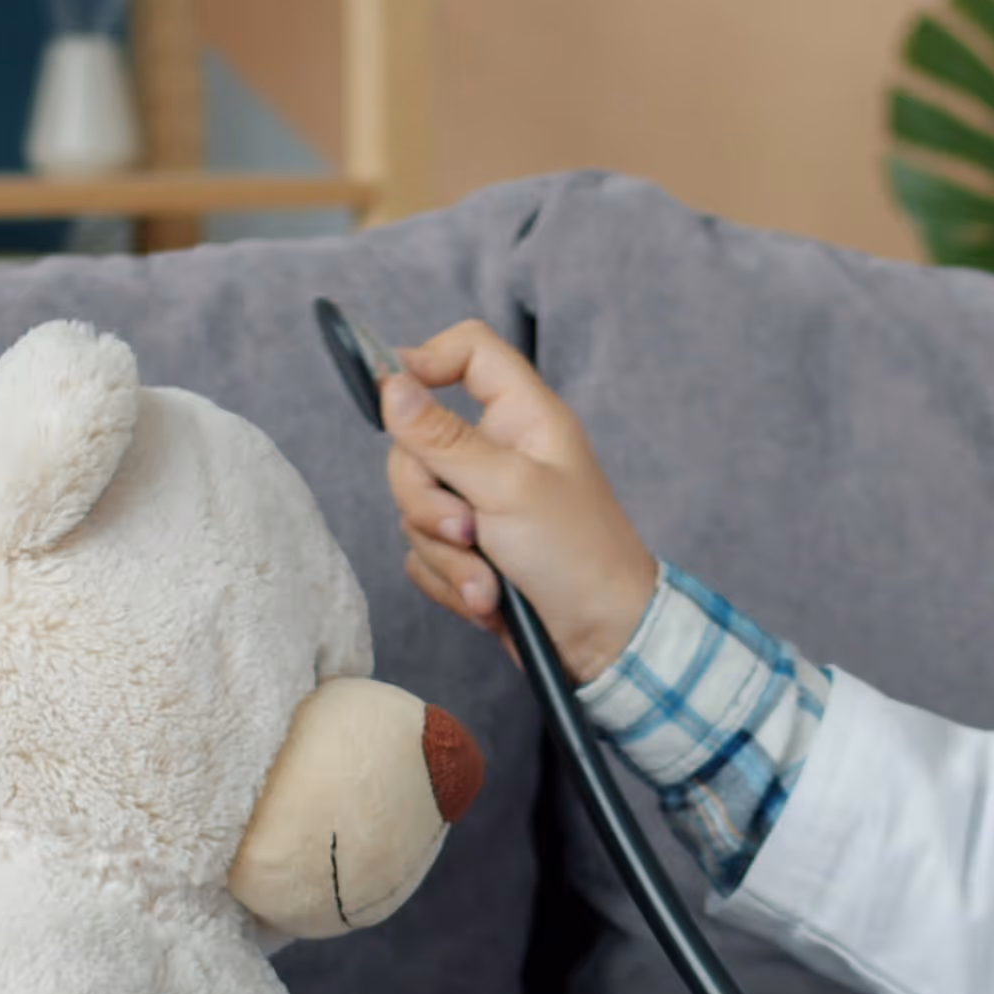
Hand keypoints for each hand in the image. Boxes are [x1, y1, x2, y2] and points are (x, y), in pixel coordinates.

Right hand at [379, 321, 659, 681]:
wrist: (602, 643)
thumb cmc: (578, 556)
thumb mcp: (506, 488)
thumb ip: (442, 437)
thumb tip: (391, 383)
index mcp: (523, 416)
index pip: (469, 351)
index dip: (425, 361)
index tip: (392, 399)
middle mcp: (500, 451)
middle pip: (417, 442)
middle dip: (429, 500)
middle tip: (467, 531)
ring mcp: (482, 500)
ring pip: (414, 505)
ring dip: (446, 554)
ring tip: (490, 583)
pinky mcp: (469, 549)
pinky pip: (421, 551)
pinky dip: (449, 580)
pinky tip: (488, 599)